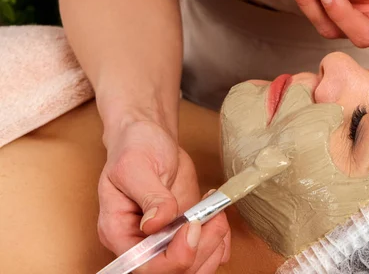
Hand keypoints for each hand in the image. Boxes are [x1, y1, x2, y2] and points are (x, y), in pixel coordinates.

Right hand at [98, 119, 230, 272]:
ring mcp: (164, 239)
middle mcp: (140, 243)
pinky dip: (220, 243)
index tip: (192, 226)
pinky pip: (205, 254)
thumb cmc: (135, 147)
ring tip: (217, 214)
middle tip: (213, 217)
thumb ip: (149, 195)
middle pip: (173, 271)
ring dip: (213, 245)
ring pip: (193, 267)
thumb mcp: (136, 166)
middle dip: (200, 249)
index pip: (144, 266)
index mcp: (118, 231)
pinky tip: (219, 218)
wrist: (150, 137)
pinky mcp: (183, 232)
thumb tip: (156, 222)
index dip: (174, 256)